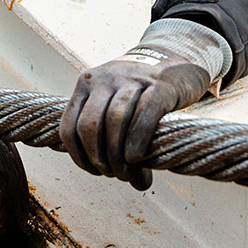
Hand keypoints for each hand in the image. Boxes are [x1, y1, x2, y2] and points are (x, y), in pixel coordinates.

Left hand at [63, 48, 213, 189]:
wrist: (177, 61)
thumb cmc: (143, 93)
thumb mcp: (117, 104)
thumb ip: (115, 139)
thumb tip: (138, 186)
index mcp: (87, 84)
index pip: (70, 126)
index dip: (79, 156)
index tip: (95, 171)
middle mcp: (105, 78)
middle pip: (90, 126)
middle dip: (99, 158)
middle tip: (114, 175)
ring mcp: (132, 78)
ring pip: (115, 120)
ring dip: (118, 155)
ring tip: (128, 173)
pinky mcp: (160, 84)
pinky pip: (144, 113)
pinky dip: (137, 140)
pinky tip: (136, 158)